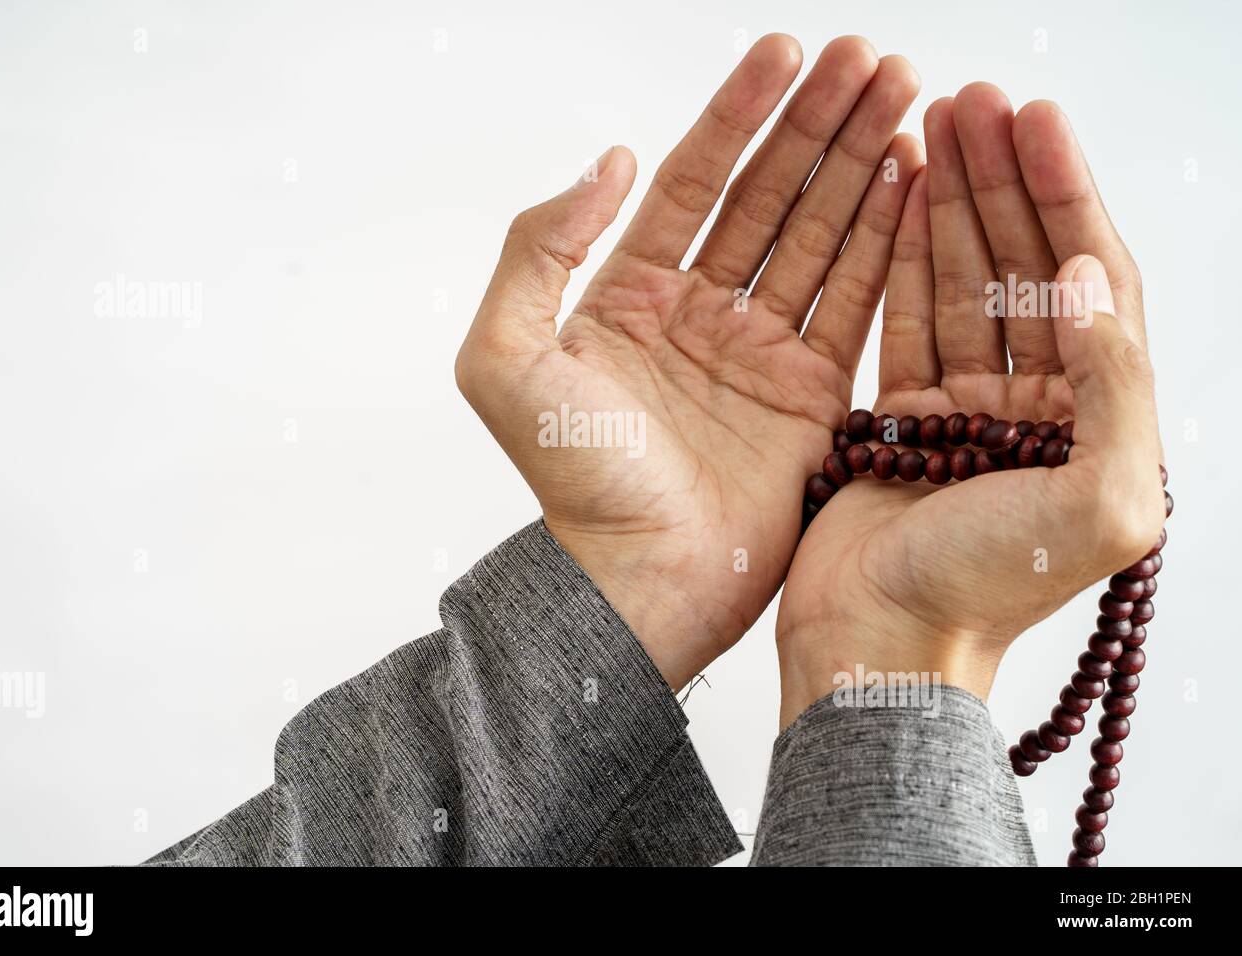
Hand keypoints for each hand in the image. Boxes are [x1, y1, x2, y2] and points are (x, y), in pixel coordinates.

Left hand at [455, 35, 920, 688]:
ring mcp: (760, 352)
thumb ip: (537, 250)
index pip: (694, 180)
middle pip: (768, 196)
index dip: (738, 113)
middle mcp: (700, 314)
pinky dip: (885, 242)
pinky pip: (854, 303)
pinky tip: (910, 181)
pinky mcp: (812, 394)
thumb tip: (612, 162)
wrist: (638, 581)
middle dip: (819, 123)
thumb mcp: (506, 358)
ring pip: (819, 236)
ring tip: (907, 95)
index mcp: (630, 297)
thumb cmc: (570, 483)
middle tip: (870, 57)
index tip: (784, 51)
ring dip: (862, 165)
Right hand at [775, 85, 1165, 726]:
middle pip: (1031, 267)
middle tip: (974, 101)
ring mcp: (970, 411)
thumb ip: (1117, 387)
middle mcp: (1042, 408)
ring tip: (934, 126)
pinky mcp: (905, 419)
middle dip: (1007, 180)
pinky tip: (902, 200)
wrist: (882, 649)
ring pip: (968, 282)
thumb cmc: (987, 594)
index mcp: (1100, 423)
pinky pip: (911, 320)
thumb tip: (1091, 276)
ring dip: (956, 203)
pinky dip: (908, 258)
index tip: (1036, 121)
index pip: (1096, 283)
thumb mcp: (1100, 503)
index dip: (1068, 196)